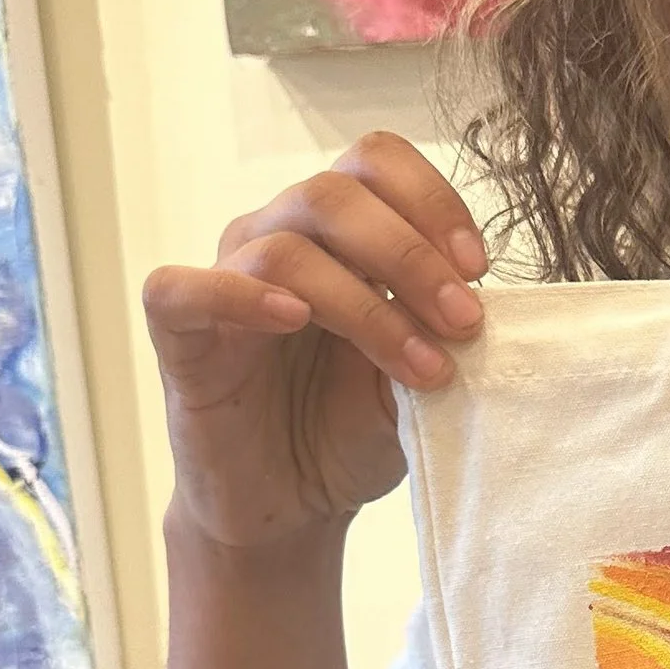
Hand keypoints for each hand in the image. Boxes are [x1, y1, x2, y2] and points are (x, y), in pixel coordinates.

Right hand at [141, 133, 485, 556]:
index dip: (430, 200)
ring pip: (284, 249)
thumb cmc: (348, 430)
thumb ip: (441, 334)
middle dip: (411, 255)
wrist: (290, 505)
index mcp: (339, 234)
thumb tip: (489, 306)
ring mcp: (225, 281)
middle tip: (463, 322)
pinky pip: (182, 289)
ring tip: (420, 367)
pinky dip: (240, 296)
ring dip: (365, 306)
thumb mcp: (417, 380)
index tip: (478, 268)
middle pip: (333, 195)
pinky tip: (296, 321)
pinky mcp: (180, 335)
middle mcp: (278, 238)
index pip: (375, 162)